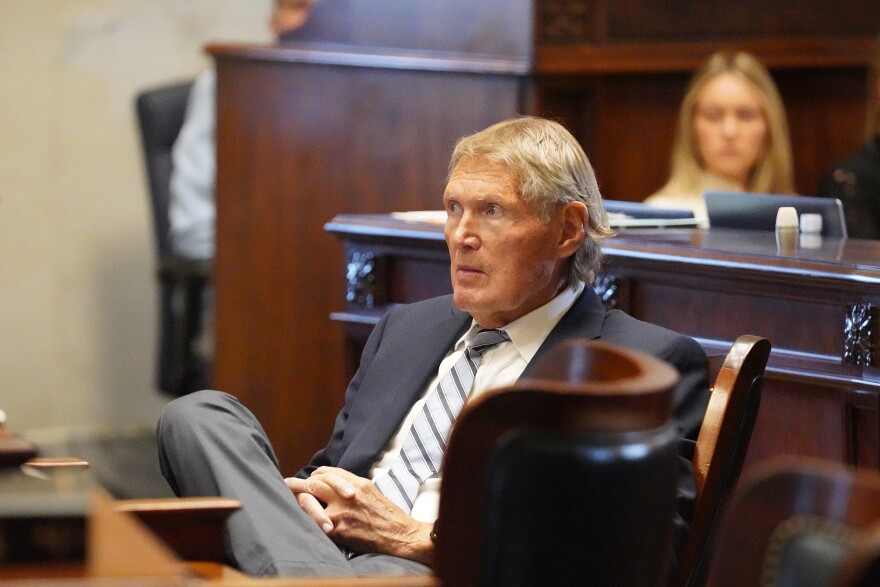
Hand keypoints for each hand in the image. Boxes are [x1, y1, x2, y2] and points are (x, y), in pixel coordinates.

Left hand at [284, 467, 433, 564]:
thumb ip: (352, 486)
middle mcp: (348, 495)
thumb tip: (334, 485)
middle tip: (286, 484)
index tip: (308, 478)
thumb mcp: (371, 492)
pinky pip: (316, 523)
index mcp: (357, 483)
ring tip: (286, 499)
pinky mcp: (338, 530)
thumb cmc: (388, 516)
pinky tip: (300, 519)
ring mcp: (341, 512)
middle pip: (315, 484)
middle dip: (298, 484)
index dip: (316, 475)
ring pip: (311, 501)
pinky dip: (308, 520)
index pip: (329, 473)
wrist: (399, 536)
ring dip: (297, 500)